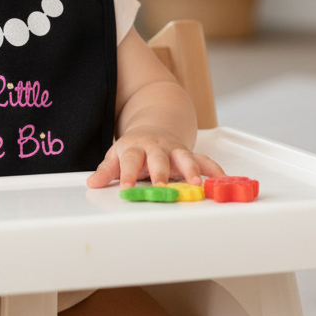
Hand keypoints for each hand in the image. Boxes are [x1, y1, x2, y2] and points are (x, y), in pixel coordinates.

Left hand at [87, 129, 224, 190]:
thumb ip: (106, 171)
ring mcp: (174, 150)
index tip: (125, 187)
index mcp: (136, 148)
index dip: (127, 174)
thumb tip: (92, 183)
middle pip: (158, 159)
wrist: (154, 127)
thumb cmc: (135, 147)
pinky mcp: (189, 154)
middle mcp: (156, 147)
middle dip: (160, 173)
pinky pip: (205, 160)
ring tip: (196, 184)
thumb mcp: (116, 155)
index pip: (130, 160)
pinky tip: (222, 180)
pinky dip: (214, 170)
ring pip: (184, 157)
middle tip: (161, 187)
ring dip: (191, 170)